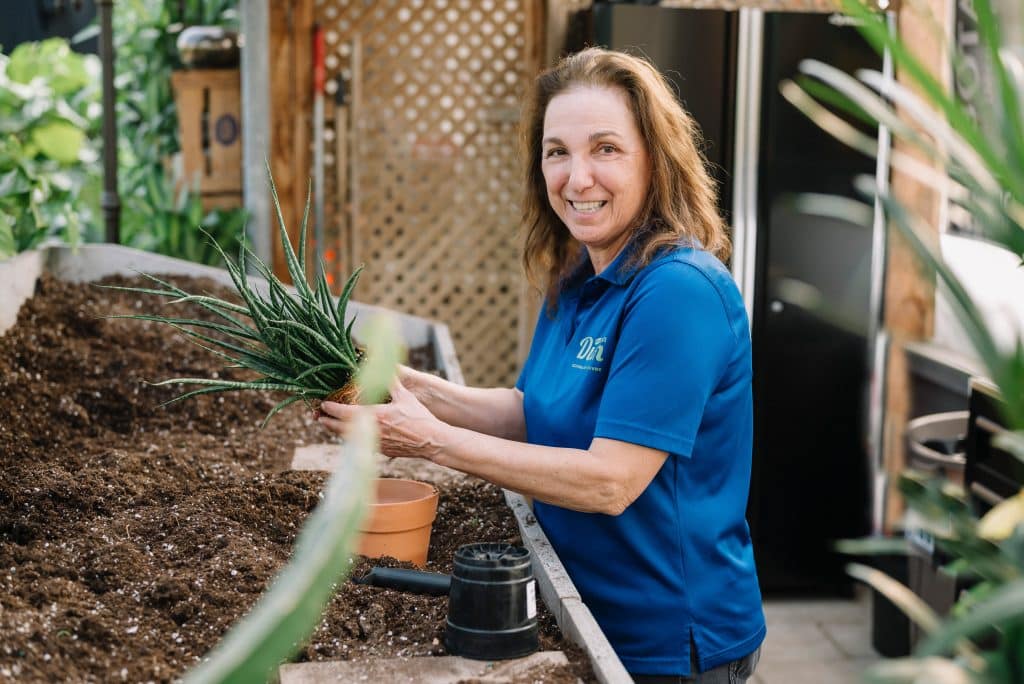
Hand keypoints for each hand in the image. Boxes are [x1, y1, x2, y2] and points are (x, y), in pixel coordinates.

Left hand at [317, 379, 443, 460]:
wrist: (431, 441)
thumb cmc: (419, 418)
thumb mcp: (404, 396)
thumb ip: (390, 382)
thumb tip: (383, 367)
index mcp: (374, 416)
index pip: (345, 413)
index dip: (331, 408)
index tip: (324, 404)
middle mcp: (371, 432)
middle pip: (341, 429)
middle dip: (328, 422)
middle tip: (319, 417)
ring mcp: (376, 444)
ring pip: (350, 439)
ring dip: (338, 431)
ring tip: (331, 425)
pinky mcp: (382, 451)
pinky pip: (361, 445)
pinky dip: (352, 438)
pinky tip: (353, 434)